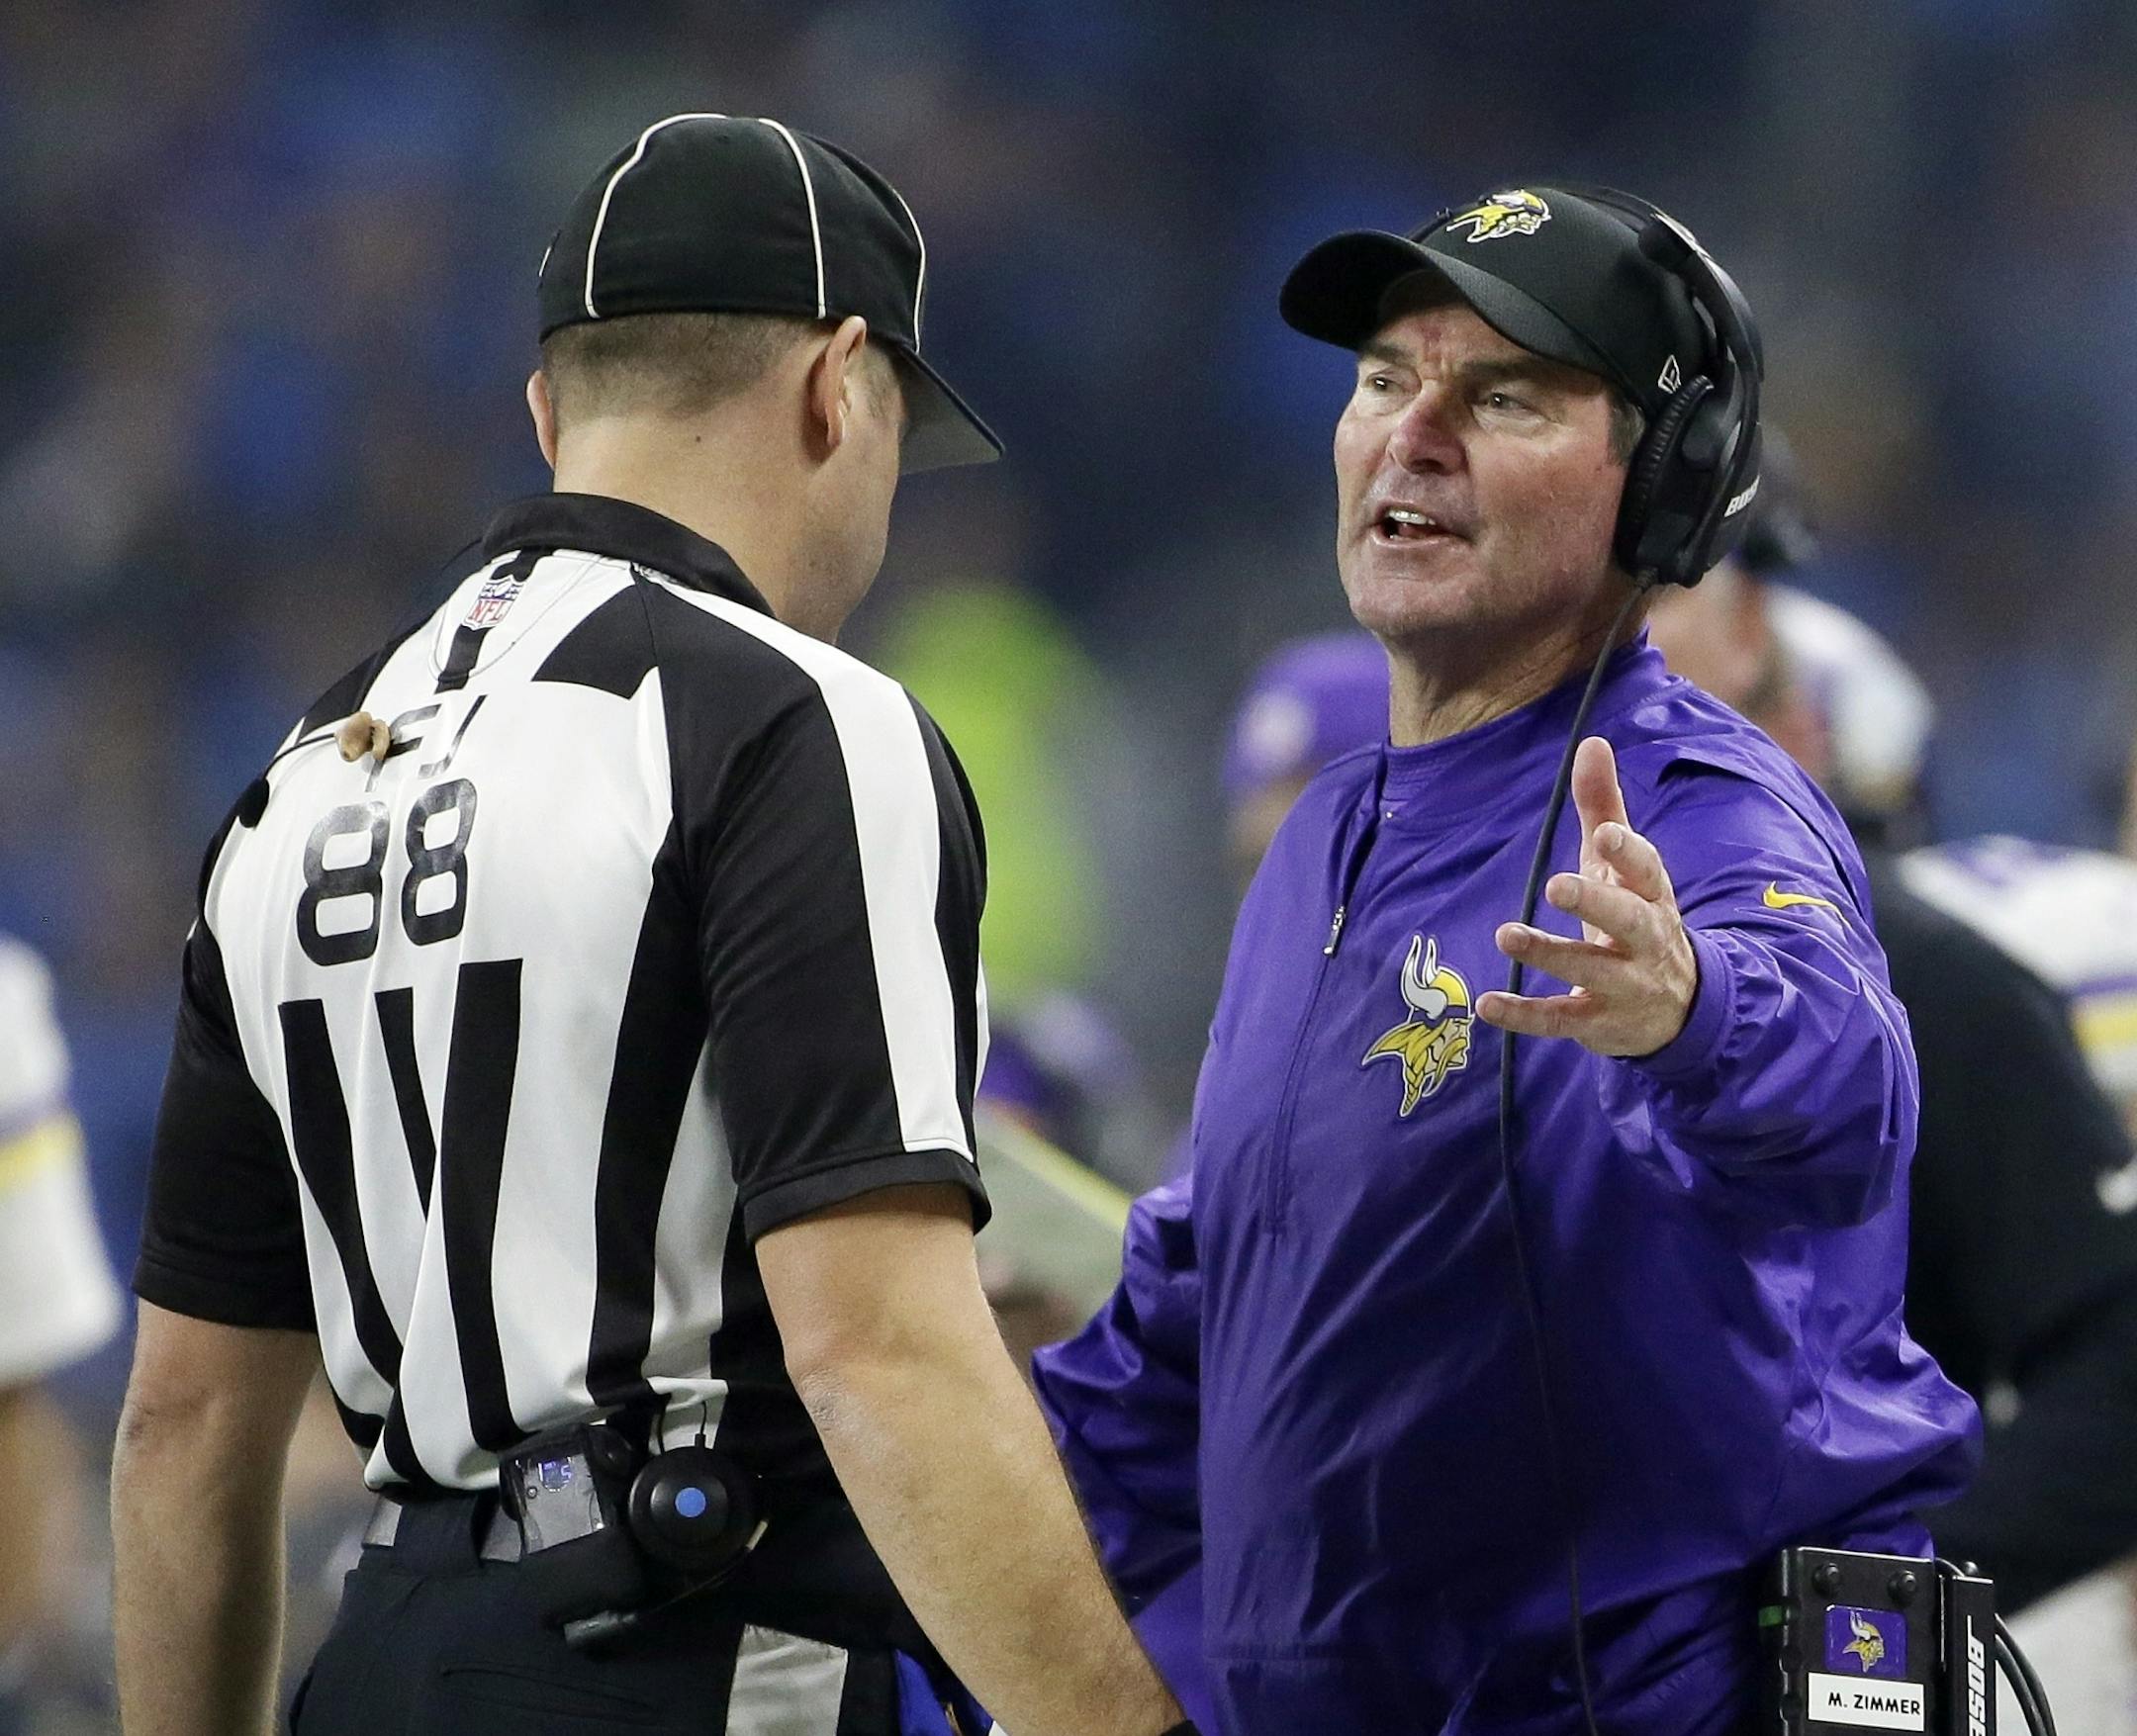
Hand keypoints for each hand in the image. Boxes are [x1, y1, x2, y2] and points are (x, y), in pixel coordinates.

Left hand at [1476, 736, 1698, 1058]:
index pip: (1646, 870)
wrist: (1682, 1008)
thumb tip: (1592, 740)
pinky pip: (1561, 1020)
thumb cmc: (1638, 917)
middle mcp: (1644, 940)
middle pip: (1626, 920)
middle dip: (1594, 902)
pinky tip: (1486, 1004)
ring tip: (1505, 934)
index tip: (1609, 833)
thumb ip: (1605, 807)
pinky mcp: (1598, 1023)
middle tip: (1556, 885)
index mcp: (1651, 895)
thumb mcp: (1624, 866)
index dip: (1628, 851)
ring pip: (1589, 970)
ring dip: (1548, 953)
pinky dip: (1524, 1015)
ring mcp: (1624, 985)